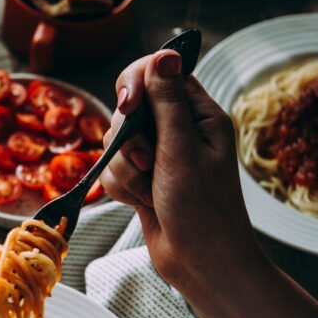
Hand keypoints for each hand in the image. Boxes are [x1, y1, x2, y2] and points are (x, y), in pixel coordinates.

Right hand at [99, 50, 260, 293]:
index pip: (159, 72)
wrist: (201, 264)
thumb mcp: (182, 150)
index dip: (136, 83)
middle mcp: (179, 130)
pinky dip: (121, 187)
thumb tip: (165, 53)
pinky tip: (142, 204)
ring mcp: (159, 156)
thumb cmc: (203, 210)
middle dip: (129, 138)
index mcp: (200, 115)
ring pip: (117, 141)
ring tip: (149, 190)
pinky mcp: (143, 179)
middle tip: (149, 162)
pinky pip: (114, 169)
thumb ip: (167, 102)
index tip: (128, 106)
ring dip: (125, 169)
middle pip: (130, 107)